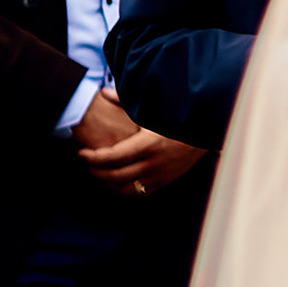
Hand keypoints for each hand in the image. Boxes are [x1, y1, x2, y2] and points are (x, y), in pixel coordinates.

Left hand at [72, 94, 204, 197]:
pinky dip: (125, 189)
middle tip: (87, 163)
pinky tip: (118, 181)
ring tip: (100, 172)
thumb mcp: (152, 109)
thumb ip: (125, 101)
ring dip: (108, 182)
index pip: (112, 157)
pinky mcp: (165, 182)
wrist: (205, 131)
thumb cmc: (177, 118)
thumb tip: (103, 92)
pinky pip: (139, 193)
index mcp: (148, 145)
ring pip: (125, 188)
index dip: (92, 158)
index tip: (81, 153)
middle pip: (114, 175)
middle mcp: (153, 164)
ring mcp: (160, 175)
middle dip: (95, 170)